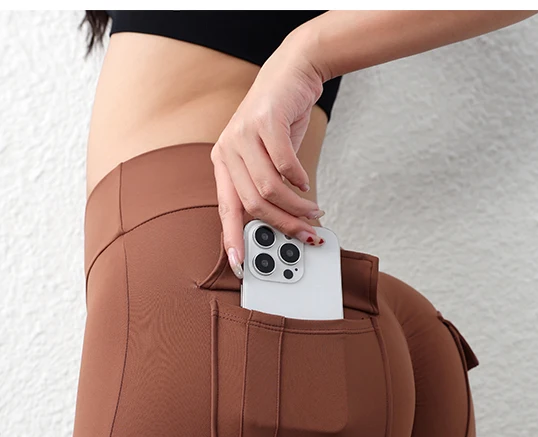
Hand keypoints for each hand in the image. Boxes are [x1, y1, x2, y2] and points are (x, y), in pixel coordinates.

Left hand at [210, 31, 325, 278]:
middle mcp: (227, 150)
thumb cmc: (279, 120)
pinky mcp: (264, 121)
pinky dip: (299, 179)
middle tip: (306, 233)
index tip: (242, 264)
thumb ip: (266, 190)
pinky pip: (284, 164)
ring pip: (270, 188)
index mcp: (223, 164)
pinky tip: (306, 182)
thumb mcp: (265, 158)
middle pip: (254, 204)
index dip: (233, 239)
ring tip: (313, 211)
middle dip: (283, 225)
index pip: (226, 210)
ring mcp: (243, 134)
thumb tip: (282, 227)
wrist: (292, 72)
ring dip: (296, 206)